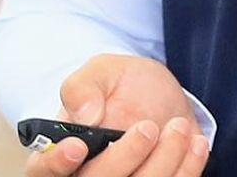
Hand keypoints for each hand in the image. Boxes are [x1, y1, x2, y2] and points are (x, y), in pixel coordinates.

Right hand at [25, 54, 209, 176]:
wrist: (158, 96)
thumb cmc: (120, 85)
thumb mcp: (101, 71)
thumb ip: (83, 87)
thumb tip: (84, 116)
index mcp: (59, 151)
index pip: (42, 170)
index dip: (55, 165)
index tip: (77, 146)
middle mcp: (85, 176)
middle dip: (126, 158)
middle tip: (149, 127)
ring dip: (164, 163)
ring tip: (178, 127)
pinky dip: (186, 170)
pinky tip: (194, 144)